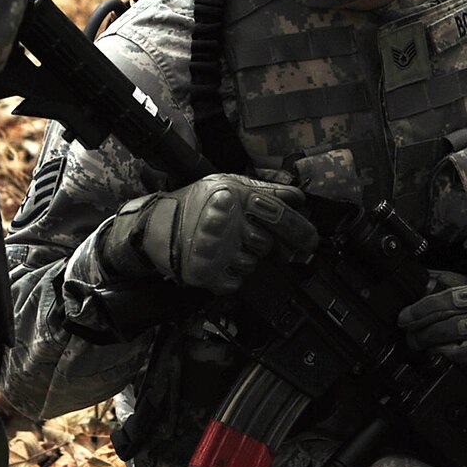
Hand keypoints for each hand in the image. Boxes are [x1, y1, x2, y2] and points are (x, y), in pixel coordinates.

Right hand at [95, 175, 316, 294]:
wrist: (154, 227)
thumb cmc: (195, 204)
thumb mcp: (229, 185)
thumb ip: (264, 191)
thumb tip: (298, 196)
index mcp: (231, 195)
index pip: (277, 212)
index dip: (298, 227)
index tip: (311, 240)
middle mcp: (224, 221)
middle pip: (267, 243)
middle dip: (268, 244)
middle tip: (266, 240)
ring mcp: (214, 249)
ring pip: (251, 263)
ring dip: (245, 259)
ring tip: (227, 246)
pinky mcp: (205, 273)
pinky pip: (235, 282)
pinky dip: (230, 275)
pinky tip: (219, 262)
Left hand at [397, 273, 466, 397]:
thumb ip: (456, 285)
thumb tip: (424, 279)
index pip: (447, 300)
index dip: (421, 310)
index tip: (404, 318)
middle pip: (450, 326)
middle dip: (423, 334)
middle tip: (410, 338)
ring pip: (462, 350)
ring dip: (437, 351)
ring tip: (424, 351)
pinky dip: (460, 369)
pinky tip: (447, 366)